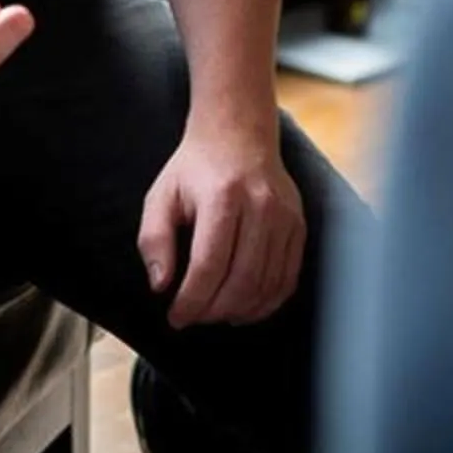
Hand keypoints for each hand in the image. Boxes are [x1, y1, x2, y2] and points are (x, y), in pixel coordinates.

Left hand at [138, 119, 305, 328]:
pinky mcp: (298, 225)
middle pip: (241, 280)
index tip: (176, 318)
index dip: (192, 301)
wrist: (237, 134)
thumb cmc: (195, 169)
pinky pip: (288, 277)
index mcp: (221, 197)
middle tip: (195, 318)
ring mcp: (285, 217)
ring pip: (267, 284)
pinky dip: (267, 302)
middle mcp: (260, 206)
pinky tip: (245, 308)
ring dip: (240, 311)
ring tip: (216, 314)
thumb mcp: (161, 195)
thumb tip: (161, 285)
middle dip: (214, 310)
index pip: (209, 265)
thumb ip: (154, 240)